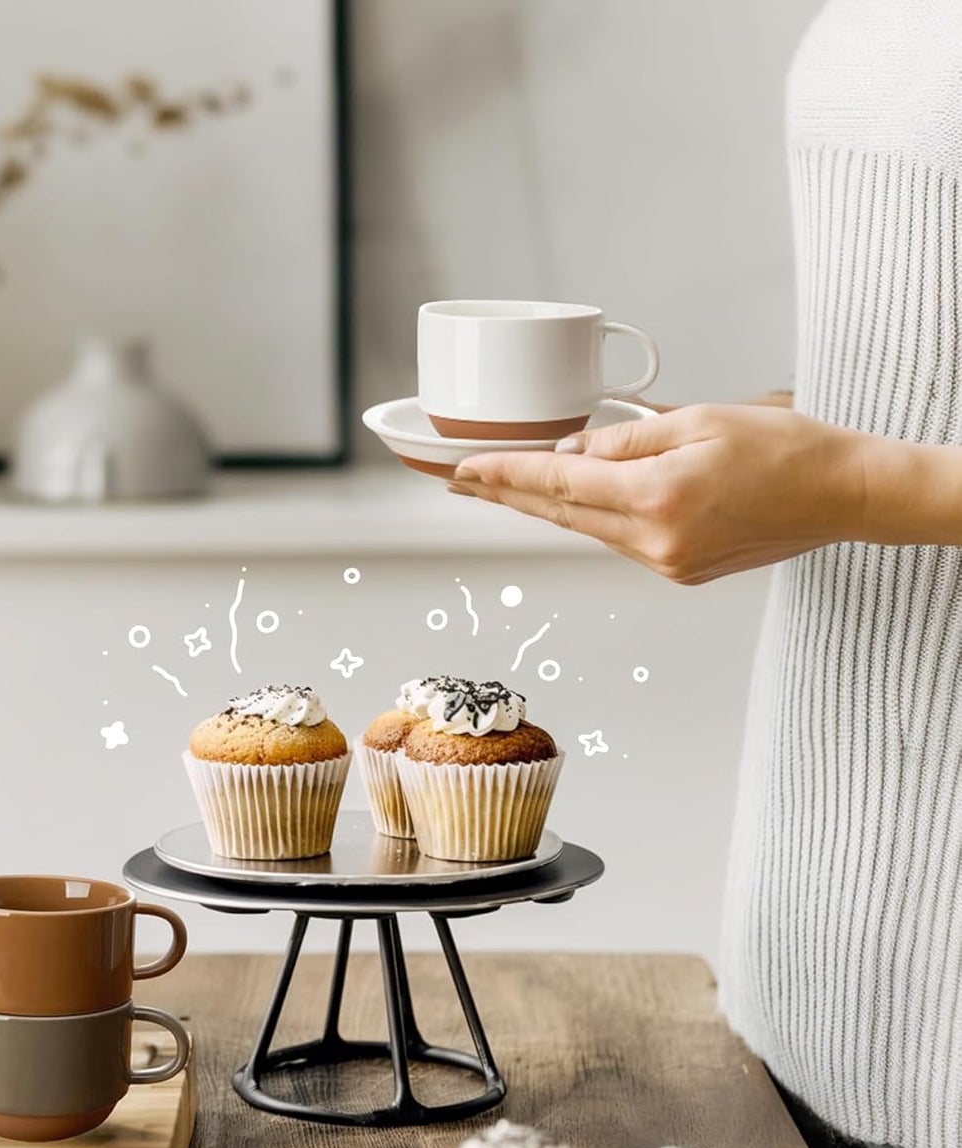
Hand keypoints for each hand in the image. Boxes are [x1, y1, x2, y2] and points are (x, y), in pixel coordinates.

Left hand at [448, 404, 866, 584]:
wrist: (843, 495)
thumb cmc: (787, 449)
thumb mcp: (700, 420)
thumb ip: (628, 440)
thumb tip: (573, 452)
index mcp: (657, 499)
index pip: (558, 485)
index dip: (504, 475)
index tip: (464, 467)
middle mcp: (655, 542)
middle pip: (561, 514)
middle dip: (507, 495)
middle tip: (460, 480)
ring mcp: (667, 564)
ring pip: (589, 528)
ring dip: (548, 505)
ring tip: (504, 484)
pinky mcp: (680, 571)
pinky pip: (621, 539)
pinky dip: (594, 516)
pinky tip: (577, 498)